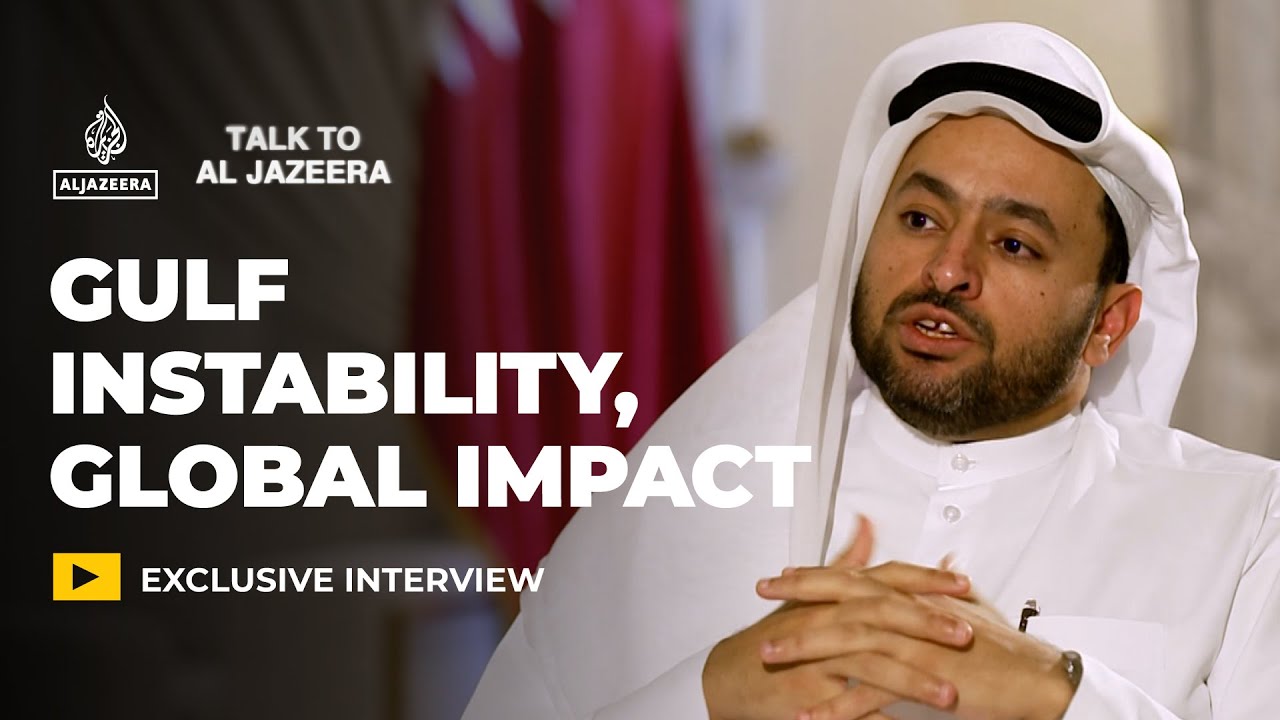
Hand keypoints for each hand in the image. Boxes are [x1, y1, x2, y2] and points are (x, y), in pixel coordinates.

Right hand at [702, 517, 974, 719]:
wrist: (727, 676)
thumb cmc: (772, 636)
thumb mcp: (808, 597)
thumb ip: (845, 562)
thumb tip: (868, 524)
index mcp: (832, 597)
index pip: (884, 579)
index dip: (924, 579)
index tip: (963, 583)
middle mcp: (824, 621)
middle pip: (880, 615)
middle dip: (927, 624)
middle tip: (967, 634)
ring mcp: (814, 659)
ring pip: (869, 664)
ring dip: (912, 680)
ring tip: (949, 694)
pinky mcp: (806, 695)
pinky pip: (848, 709)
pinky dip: (876, 719)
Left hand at [764, 572, 1075, 719]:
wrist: (1038, 678)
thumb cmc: (1006, 649)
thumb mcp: (970, 610)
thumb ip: (946, 590)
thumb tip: (944, 566)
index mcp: (915, 597)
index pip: (857, 577)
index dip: (819, 573)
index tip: (786, 574)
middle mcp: (909, 613)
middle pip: (843, 596)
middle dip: (798, 594)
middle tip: (763, 594)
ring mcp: (912, 644)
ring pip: (847, 639)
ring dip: (804, 647)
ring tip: (769, 653)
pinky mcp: (921, 679)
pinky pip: (869, 693)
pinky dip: (835, 705)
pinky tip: (807, 713)